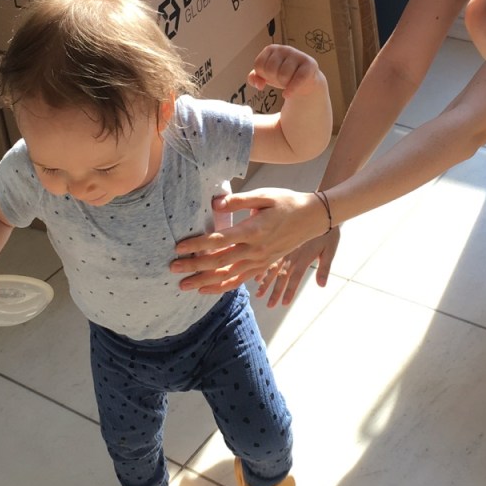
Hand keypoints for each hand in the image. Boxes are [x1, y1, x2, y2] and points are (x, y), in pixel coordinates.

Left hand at [171, 187, 327, 290]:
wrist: (312, 218)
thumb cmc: (286, 202)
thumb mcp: (264, 195)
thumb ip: (238, 200)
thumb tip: (214, 204)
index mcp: (254, 230)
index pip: (220, 240)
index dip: (198, 244)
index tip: (179, 247)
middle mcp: (256, 250)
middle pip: (220, 262)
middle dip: (195, 267)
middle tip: (174, 268)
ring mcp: (260, 261)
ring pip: (228, 276)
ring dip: (204, 281)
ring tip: (184, 285)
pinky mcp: (263, 265)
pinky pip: (240, 280)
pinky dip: (222, 287)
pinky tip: (206, 290)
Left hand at [248, 45, 322, 97]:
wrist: (305, 82)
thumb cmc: (283, 76)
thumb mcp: (266, 76)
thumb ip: (254, 78)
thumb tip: (259, 84)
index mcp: (271, 49)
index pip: (259, 65)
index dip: (263, 75)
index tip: (270, 77)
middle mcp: (284, 49)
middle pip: (270, 69)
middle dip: (274, 79)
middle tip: (281, 80)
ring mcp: (298, 55)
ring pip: (283, 75)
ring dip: (284, 84)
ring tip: (289, 82)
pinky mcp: (309, 64)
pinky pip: (298, 79)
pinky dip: (291, 90)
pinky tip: (287, 94)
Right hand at [255, 229, 339, 307]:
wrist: (322, 210)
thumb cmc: (329, 232)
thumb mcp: (330, 250)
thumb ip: (324, 268)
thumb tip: (321, 286)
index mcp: (304, 259)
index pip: (295, 279)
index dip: (289, 292)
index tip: (283, 304)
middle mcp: (292, 255)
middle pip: (281, 277)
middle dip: (275, 292)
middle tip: (269, 305)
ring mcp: (285, 248)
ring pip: (272, 268)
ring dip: (266, 282)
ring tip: (259, 294)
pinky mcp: (282, 240)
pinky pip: (268, 254)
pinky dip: (261, 265)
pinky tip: (255, 274)